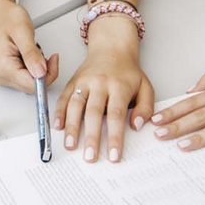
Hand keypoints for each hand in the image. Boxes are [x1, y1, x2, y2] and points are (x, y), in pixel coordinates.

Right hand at [0, 0, 57, 92]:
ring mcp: (1, 75)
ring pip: (29, 83)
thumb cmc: (7, 17)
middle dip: (43, 71)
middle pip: (31, 86)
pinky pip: (25, 77)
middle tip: (43, 52)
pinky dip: (32, 67)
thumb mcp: (23, 32)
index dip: (48, 74)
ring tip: (32, 50)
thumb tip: (41, 73)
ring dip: (37, 69)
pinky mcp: (4, 73)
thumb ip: (32, 54)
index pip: (32, 86)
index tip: (53, 59)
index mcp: (2, 67)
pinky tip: (28, 55)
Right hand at [58, 35, 153, 162]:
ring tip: (70, 145)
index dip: (115, 137)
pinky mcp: (73, 81)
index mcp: (119, 86)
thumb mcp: (146, 86)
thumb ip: (145, 107)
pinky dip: (59, 112)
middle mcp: (100, 83)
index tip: (113, 155)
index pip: (116, 115)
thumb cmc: (128, 72)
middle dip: (91, 137)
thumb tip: (136, 125)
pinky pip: (64, 97)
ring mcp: (84, 82)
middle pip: (94, 113)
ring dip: (72, 127)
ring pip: (75, 105)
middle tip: (90, 157)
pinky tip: (58, 127)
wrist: (111, 47)